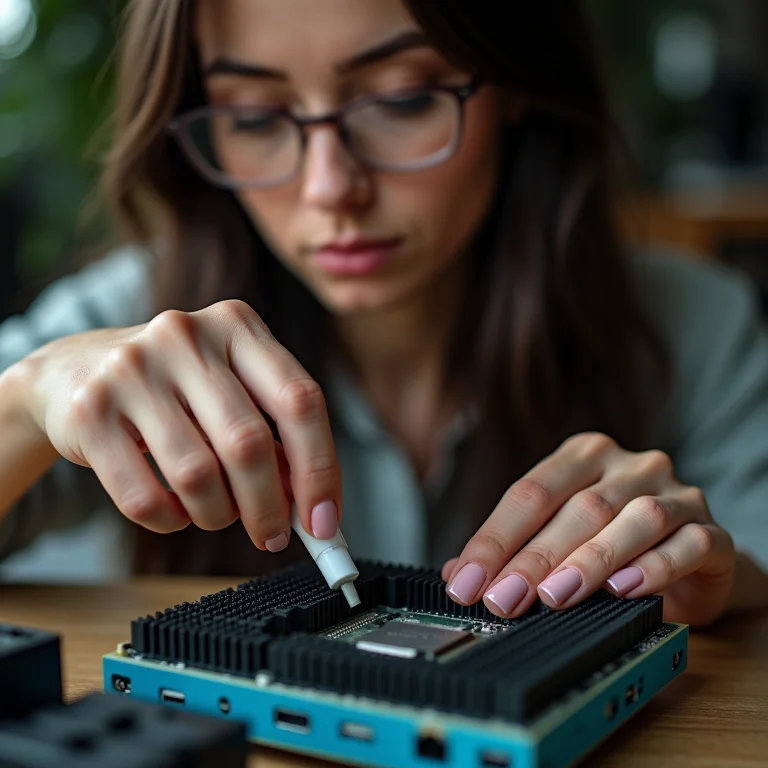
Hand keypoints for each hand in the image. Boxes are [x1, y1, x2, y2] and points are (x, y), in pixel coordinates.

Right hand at [18, 300, 340, 550]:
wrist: (72, 371)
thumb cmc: (174, 388)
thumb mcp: (230, 390)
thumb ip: (274, 436)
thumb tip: (312, 507)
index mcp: (236, 325)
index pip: (300, 400)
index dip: (320, 468)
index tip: (324, 521)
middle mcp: (186, 337)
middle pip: (248, 443)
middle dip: (268, 506)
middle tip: (272, 536)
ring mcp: (132, 369)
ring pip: (197, 475)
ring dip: (218, 515)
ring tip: (217, 514)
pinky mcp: (89, 410)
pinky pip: (143, 497)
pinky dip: (170, 521)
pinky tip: (175, 511)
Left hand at [443, 432, 734, 625]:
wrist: (690, 561)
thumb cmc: (614, 542)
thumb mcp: (559, 537)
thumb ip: (513, 548)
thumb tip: (456, 573)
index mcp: (583, 455)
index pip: (530, 492)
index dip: (493, 539)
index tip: (465, 583)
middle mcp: (630, 464)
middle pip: (576, 508)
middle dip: (533, 557)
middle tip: (502, 599)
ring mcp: (675, 492)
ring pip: (633, 518)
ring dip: (590, 560)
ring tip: (554, 595)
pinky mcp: (710, 530)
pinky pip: (686, 544)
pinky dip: (654, 567)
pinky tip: (624, 589)